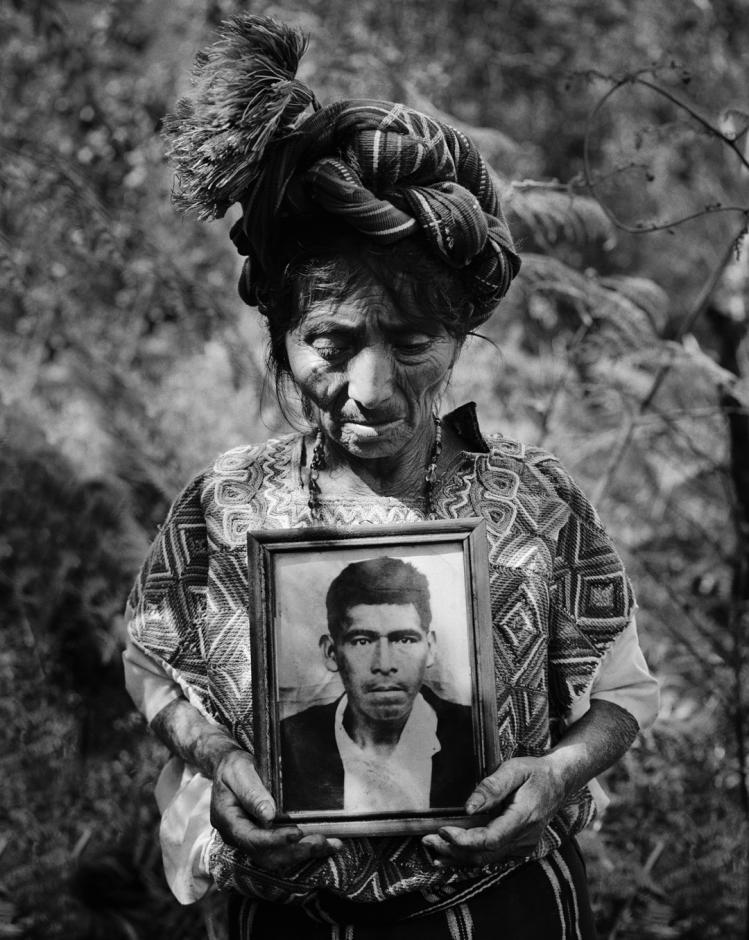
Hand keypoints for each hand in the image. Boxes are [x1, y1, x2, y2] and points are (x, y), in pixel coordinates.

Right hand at [211, 748, 342, 871]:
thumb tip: (268, 815)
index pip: (253, 840)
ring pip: (279, 857)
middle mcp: (240, 838)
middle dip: (296, 851)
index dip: (275, 840)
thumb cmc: (232, 767)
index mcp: (230, 823)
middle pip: (268, 856)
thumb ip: (251, 792)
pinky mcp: (265, 838)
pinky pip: (285, 850)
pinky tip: (327, 844)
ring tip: (331, 845)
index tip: (297, 833)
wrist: (228, 768)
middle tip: (321, 842)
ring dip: (305, 853)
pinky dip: (305, 848)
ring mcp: (253, 840)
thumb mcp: (238, 772)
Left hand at [422, 756, 565, 867]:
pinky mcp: (518, 848)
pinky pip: (492, 858)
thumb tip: (468, 808)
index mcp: (524, 817)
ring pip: (487, 860)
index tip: (441, 831)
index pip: (491, 838)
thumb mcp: (514, 769)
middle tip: (426, 841)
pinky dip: (470, 857)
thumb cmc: (534, 772)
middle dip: (453, 850)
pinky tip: (450, 856)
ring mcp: (523, 846)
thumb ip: (492, 787)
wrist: (559, 783)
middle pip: (484, 853)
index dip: (464, 839)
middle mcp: (525, 838)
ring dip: (458, 857)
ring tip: (432, 850)